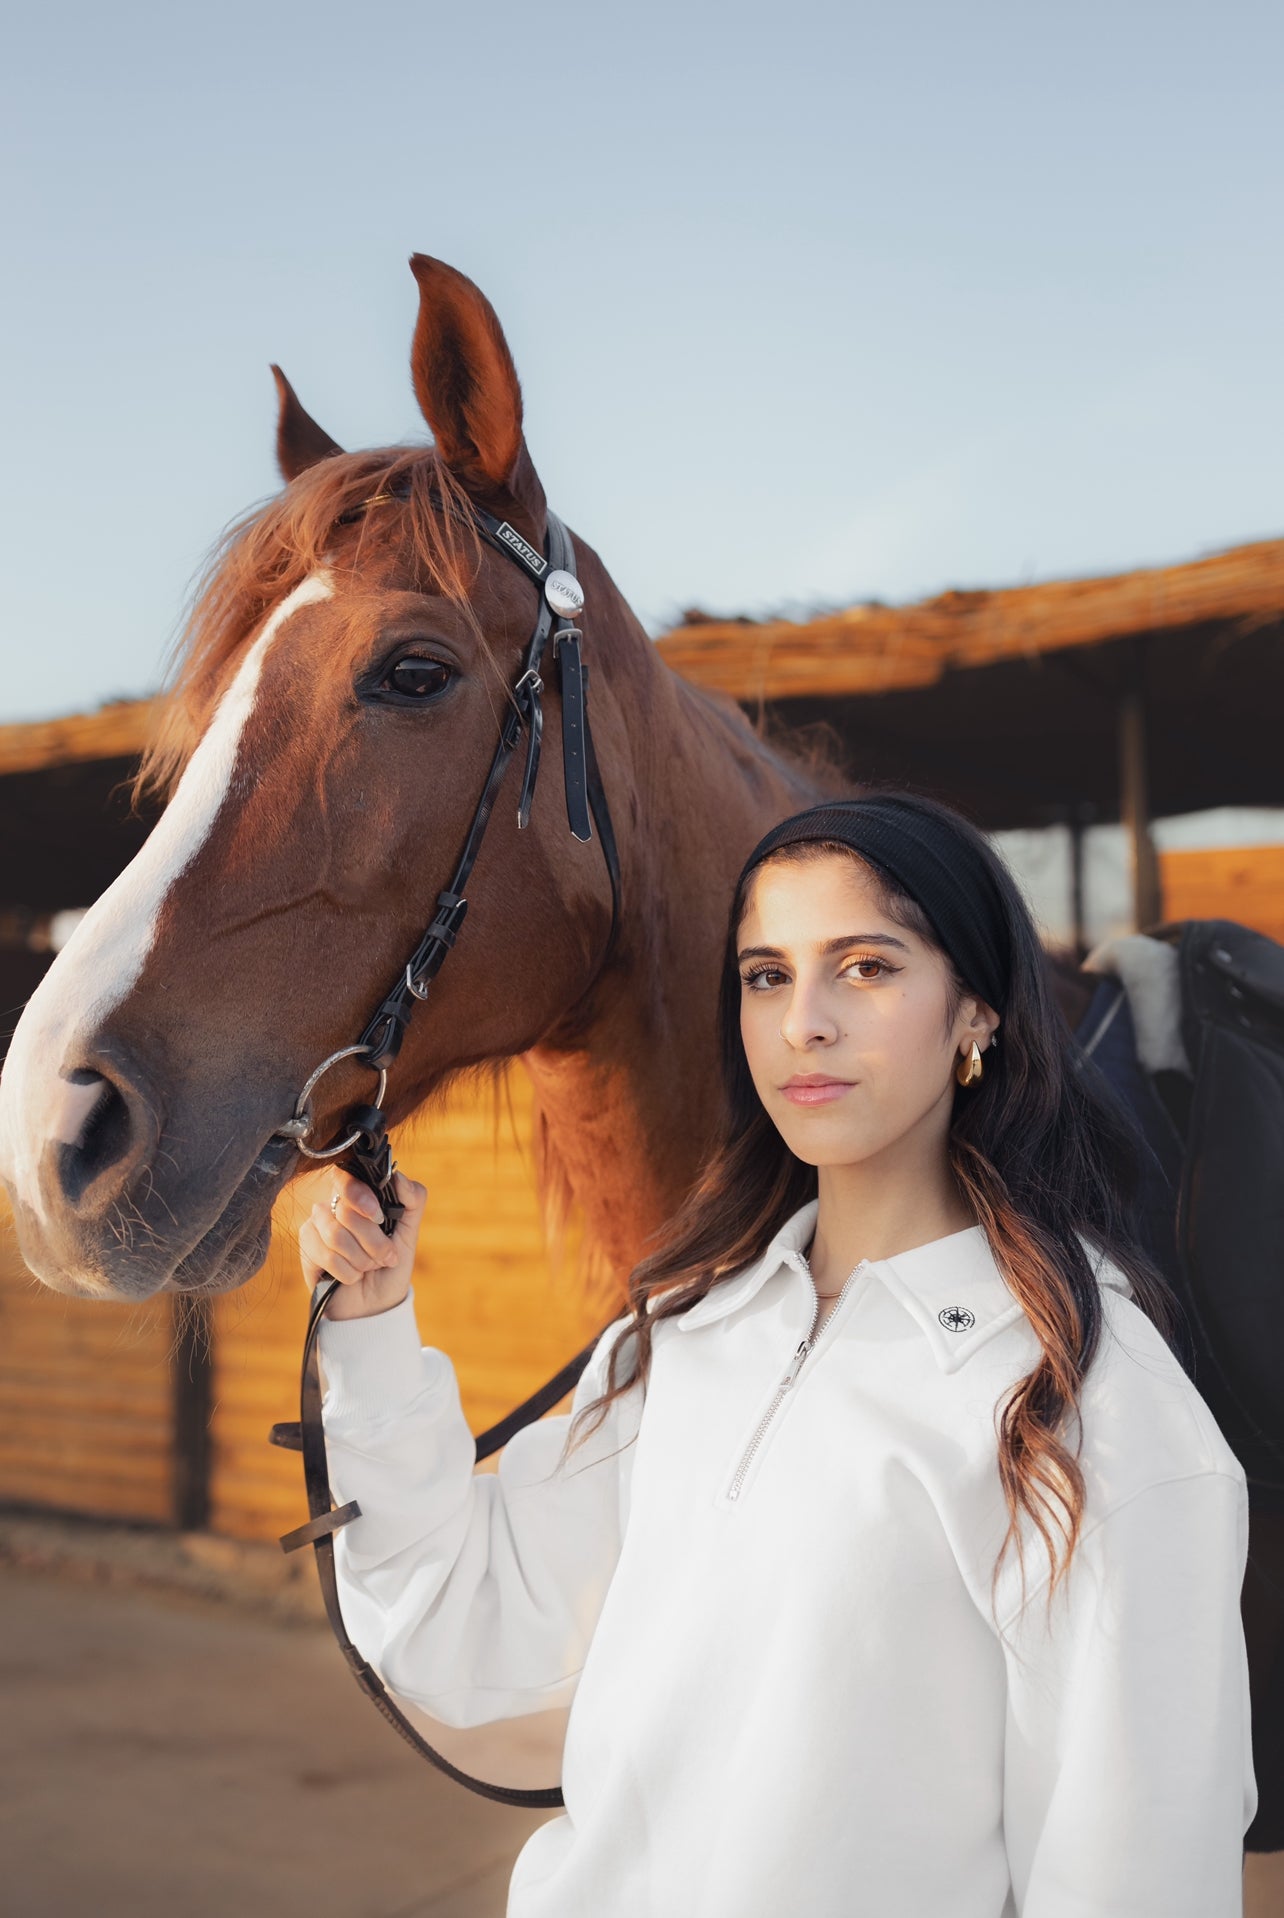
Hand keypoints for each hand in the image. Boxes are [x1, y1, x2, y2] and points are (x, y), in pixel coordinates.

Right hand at [298, 1168, 427, 1320]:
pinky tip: (351, 1277)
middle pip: (345, 1211)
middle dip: (373, 1241)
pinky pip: (326, 1256)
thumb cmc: (391, 1265)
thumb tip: (397, 1176)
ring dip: (362, 1259)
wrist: (376, 1304)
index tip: (378, 1216)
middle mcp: (332, 1206)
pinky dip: (348, 1273)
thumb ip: (413, 1199)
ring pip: (336, 1235)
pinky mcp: (306, 1249)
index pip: (346, 1177)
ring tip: (368, 1268)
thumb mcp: (410, 1232)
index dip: (359, 1195)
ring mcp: (315, 1226)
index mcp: (357, 1196)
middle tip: (384, 1257)